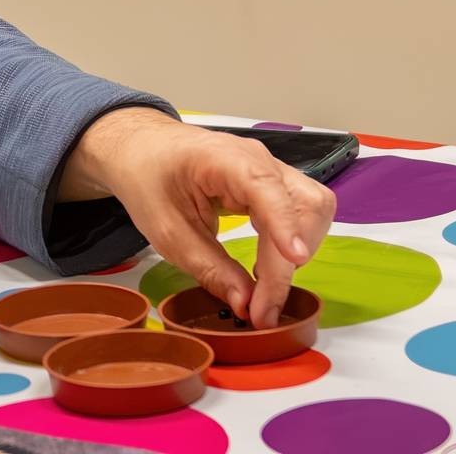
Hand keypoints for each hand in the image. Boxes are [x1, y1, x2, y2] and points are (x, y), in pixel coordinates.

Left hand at [60, 108, 335, 329]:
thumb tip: (246, 305)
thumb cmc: (149, 181)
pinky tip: (266, 266)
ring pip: (313, 209)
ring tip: (263, 286)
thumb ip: (210, 269)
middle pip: (306, 204)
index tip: (294, 260)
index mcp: (224, 159)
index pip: (267, 190)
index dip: (285, 225)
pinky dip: (292, 244)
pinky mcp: (275, 184)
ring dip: (297, 252)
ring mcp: (271, 169)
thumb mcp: (167, 233)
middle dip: (291, 258)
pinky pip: (301, 213)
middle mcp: (258, 159)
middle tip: (262, 306)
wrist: (142, 150)